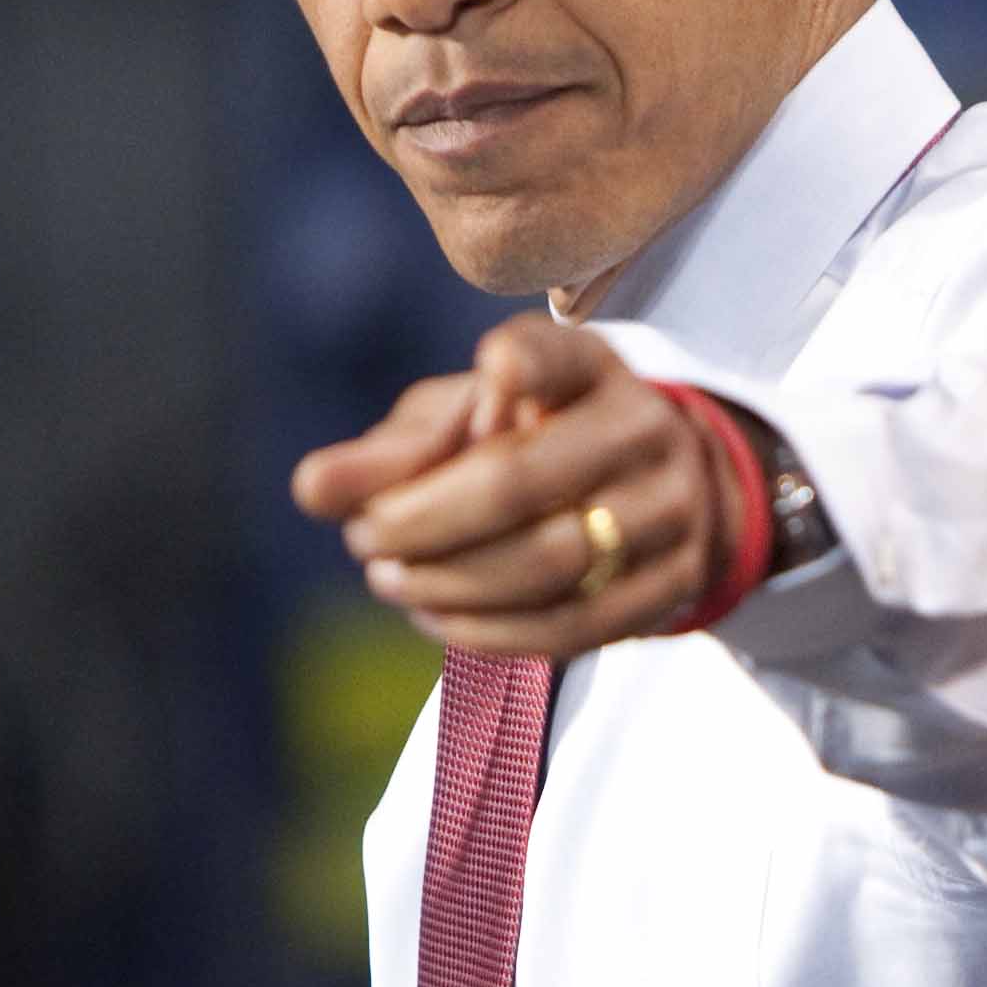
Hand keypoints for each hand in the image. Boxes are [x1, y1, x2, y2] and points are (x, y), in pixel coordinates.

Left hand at [293, 315, 742, 655]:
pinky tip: (437, 618)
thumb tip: (312, 489)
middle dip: (421, 521)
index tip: (475, 393)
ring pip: (548, 561)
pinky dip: (488, 631)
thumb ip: (391, 451)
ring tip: (390, 581)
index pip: (547, 355)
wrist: (663, 498)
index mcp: (587, 366)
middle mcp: (641, 428)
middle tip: (364, 540)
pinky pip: (573, 626)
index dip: (507, 372)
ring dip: (448, 582)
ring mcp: (670, 510)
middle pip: (520, 480)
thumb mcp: (464, 424)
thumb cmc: (532, 446)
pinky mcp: (674, 584)